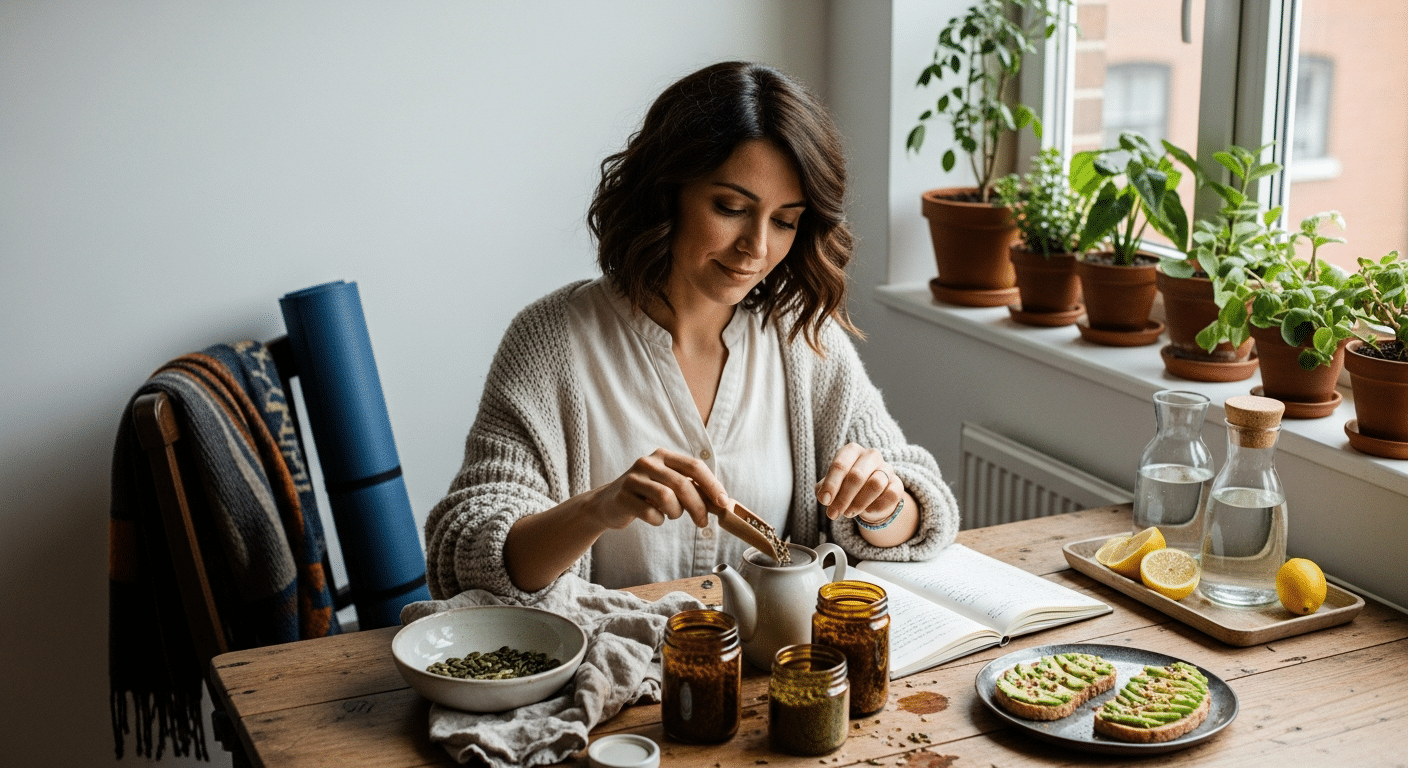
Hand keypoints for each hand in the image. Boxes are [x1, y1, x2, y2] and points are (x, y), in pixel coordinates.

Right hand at [587, 448, 730, 529]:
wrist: (607, 504)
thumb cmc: (646, 495)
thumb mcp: (669, 486)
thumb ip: (693, 490)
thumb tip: (723, 503)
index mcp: (663, 455)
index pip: (694, 466)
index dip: (712, 485)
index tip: (723, 503)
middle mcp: (648, 462)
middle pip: (682, 484)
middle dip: (698, 507)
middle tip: (703, 522)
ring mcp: (633, 478)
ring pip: (667, 498)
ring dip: (675, 513)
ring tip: (671, 515)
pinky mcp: (622, 497)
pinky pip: (650, 513)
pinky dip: (658, 520)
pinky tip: (654, 517)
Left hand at [815, 442, 902, 520]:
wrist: (869, 496)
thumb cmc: (845, 486)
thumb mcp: (832, 486)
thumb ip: (824, 490)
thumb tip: (824, 497)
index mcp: (851, 451)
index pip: (840, 465)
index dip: (831, 485)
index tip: (824, 501)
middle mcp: (870, 455)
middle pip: (857, 475)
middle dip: (843, 498)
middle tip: (833, 514)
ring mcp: (886, 468)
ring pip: (875, 484)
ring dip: (859, 503)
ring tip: (848, 513)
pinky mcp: (897, 483)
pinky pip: (891, 494)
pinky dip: (878, 506)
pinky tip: (867, 511)